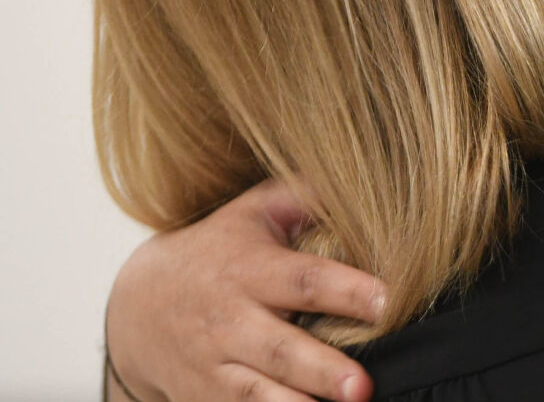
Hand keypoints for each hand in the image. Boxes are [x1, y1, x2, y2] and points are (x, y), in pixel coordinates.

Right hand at [107, 180, 386, 401]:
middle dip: (320, 369)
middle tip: (362, 386)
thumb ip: (308, 195)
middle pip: (279, 349)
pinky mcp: (204, 399)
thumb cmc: (220, 248)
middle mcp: (230, 322)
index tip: (389, 302)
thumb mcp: (257, 210)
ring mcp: (213, 367)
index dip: (346, 290)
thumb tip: (367, 180)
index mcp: (250, 270)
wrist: (137, 305)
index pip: (303, 279)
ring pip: (255, 394)